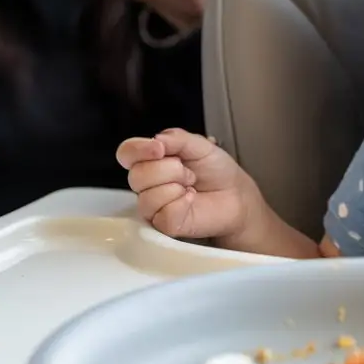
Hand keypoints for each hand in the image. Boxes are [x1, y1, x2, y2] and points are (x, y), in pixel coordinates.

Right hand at [117, 129, 257, 240]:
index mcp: (151, 160)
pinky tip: (191, 200)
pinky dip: (182, 203)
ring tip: (191, 187)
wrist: (236, 194)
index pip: (127, 153)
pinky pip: (163, 213)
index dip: (138, 150)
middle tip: (189, 173)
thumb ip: (177, 138)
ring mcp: (153, 206)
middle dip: (169, 169)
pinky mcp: (164, 225)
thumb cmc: (216, 171)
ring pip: (147, 197)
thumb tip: (156, 140)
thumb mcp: (200, 145)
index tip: (159, 149)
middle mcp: (147, 184)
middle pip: (136, 175)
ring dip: (177, 187)